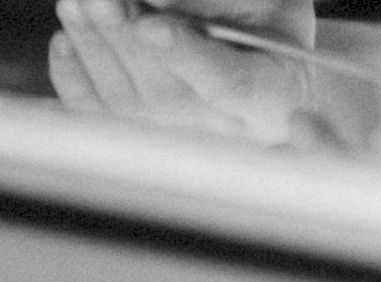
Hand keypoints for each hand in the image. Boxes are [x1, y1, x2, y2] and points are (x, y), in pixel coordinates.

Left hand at [49, 0, 320, 144]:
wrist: (271, 79)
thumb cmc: (274, 34)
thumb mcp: (276, 8)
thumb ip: (230, 5)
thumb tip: (161, 7)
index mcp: (274, 98)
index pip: (231, 85)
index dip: (187, 56)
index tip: (152, 26)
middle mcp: (226, 131)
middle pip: (166, 94)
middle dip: (126, 40)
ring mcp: (179, 136)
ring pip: (125, 100)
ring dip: (94, 45)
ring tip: (80, 4)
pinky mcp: (140, 131)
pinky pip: (97, 110)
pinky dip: (74, 71)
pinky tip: (71, 36)